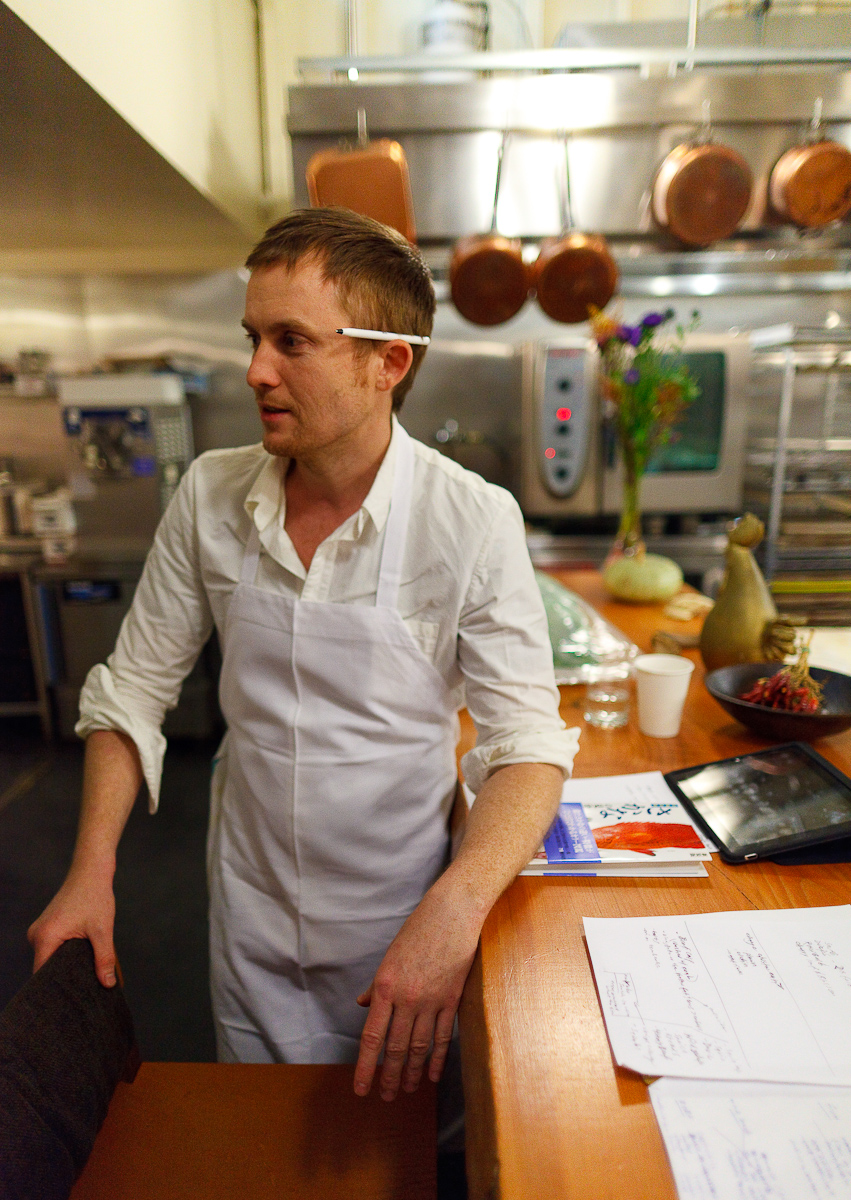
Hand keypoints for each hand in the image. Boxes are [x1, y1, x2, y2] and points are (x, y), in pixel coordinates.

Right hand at [27, 866, 117, 986]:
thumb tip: (108, 984)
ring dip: (67, 965)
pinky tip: (83, 960)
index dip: (57, 989)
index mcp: (44, 938)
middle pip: (47, 968)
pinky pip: (54, 948)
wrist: (91, 870)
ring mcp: (41, 931)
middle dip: (65, 979)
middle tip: (84, 992)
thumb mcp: (102, 930)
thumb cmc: (95, 895)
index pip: (43, 975)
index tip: (71, 1001)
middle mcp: (37, 936)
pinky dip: (67, 954)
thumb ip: (104, 959)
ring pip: (51, 958)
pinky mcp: (48, 927)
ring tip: (86, 976)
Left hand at [353, 882, 481, 1101]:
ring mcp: (431, 1001)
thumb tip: (362, 1005)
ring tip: (408, 1089)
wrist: (451, 914)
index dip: (365, 1066)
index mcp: (386, 986)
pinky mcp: (452, 999)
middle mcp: (407, 998)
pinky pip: (443, 1036)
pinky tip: (432, 1074)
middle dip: (389, 1076)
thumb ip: (376, 986)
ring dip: (412, 1072)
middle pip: (396, 1048)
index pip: (372, 1037)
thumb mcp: (389, 957)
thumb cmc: (417, 931)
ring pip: (419, 1046)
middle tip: (386, 1096)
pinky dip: (437, 1058)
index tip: (360, 1088)